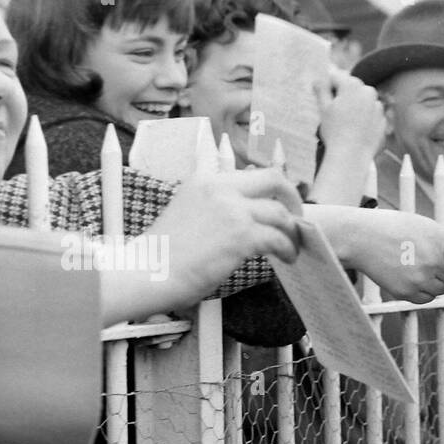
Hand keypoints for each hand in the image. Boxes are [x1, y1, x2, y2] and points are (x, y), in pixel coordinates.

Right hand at [142, 169, 303, 304]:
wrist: (146, 269)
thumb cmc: (161, 253)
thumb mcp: (187, 213)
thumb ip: (214, 207)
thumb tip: (242, 218)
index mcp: (205, 180)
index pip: (249, 173)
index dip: (271, 187)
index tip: (279, 202)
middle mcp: (220, 188)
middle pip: (273, 179)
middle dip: (292, 197)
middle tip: (296, 217)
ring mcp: (232, 210)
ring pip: (280, 212)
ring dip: (292, 231)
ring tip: (292, 246)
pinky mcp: (241, 235)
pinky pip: (279, 238)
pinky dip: (288, 249)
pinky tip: (287, 258)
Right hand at [315, 70, 384, 165]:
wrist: (352, 156)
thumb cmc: (335, 131)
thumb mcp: (323, 108)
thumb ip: (321, 89)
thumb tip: (318, 79)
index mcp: (352, 85)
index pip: (336, 78)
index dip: (327, 88)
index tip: (323, 100)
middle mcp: (368, 92)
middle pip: (351, 89)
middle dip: (342, 96)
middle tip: (334, 113)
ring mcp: (378, 107)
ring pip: (362, 102)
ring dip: (355, 108)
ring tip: (345, 124)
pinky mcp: (383, 121)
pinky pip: (371, 116)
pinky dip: (364, 121)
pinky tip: (355, 132)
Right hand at [327, 207, 443, 307]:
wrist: (359, 236)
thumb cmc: (396, 227)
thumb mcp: (428, 227)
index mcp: (443, 242)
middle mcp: (434, 264)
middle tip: (428, 256)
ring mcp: (419, 281)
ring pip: (442, 290)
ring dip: (435, 280)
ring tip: (411, 260)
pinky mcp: (406, 294)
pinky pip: (427, 298)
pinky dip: (421, 289)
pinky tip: (404, 271)